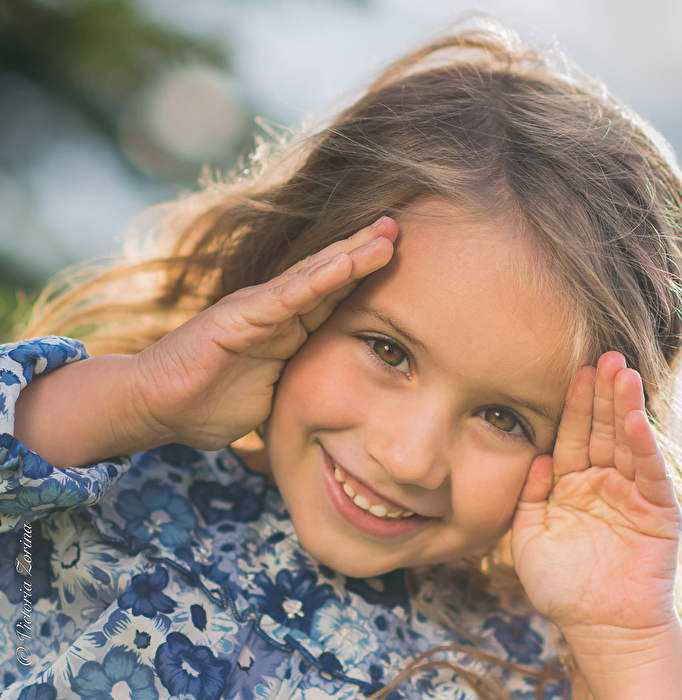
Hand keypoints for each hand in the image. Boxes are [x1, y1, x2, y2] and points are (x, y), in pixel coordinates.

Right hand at [129, 217, 396, 449]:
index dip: (366, 279)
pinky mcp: (238, 318)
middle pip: (329, 276)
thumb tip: (334, 404)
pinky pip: (285, 298)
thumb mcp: (272, 397)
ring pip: (313, 277)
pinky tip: (344, 263)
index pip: (334, 298)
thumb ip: (299, 387)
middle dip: (366, 252)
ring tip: (384, 234)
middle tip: (400, 229)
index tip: (402, 264)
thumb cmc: (210, 404)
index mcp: (287, 330)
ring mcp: (257, 311)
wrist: (158, 408)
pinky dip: (316, 280)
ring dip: (351, 255)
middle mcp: (276, 312)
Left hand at [510, 352, 681, 636]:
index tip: (574, 370)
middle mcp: (602, 482)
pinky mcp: (656, 511)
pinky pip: (647, 472)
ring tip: (622, 371)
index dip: (574, 404)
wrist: (597, 627)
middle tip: (604, 354)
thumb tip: (536, 457)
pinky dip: (642, 444)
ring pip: (628, 442)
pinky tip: (633, 417)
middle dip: (602, 393)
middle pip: (602, 429)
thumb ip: (529, 494)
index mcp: (571, 484)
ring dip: (625, 407)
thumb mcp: (529, 535)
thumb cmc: (559, 586)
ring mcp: (631, 494)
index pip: (573, 435)